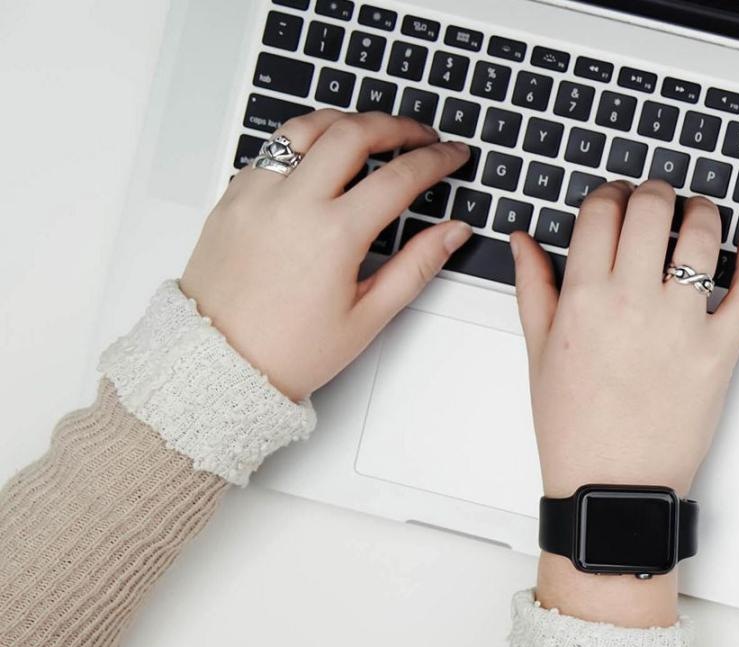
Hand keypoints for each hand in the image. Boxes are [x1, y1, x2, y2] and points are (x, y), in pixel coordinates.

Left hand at [180, 110, 472, 399]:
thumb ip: (417, 266)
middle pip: (353, 132)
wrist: (217, 364)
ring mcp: (256, 195)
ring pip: (307, 127)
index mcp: (333, 235)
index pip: (400, 176)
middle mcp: (292, 204)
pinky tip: (322, 158)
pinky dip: (304, 143)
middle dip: (397, 126)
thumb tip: (452, 232)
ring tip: (371, 132)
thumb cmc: (288, 350)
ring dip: (346, 121)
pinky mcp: (232, 197)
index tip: (452, 155)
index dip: (436, 159)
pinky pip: (272, 150)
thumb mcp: (368, 316)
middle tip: (420, 135)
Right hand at [512, 179, 738, 626]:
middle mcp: (634, 301)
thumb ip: (534, 287)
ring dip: (703, 212)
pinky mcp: (722, 349)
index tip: (617, 199)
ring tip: (699, 214)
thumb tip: (524, 239)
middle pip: (652, 209)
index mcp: (584, 298)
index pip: (602, 211)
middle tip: (659, 198)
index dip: (611, 193)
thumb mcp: (539, 353)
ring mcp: (682, 324)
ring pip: (702, 236)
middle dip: (656, 192)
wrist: (614, 486)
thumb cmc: (575, 428)